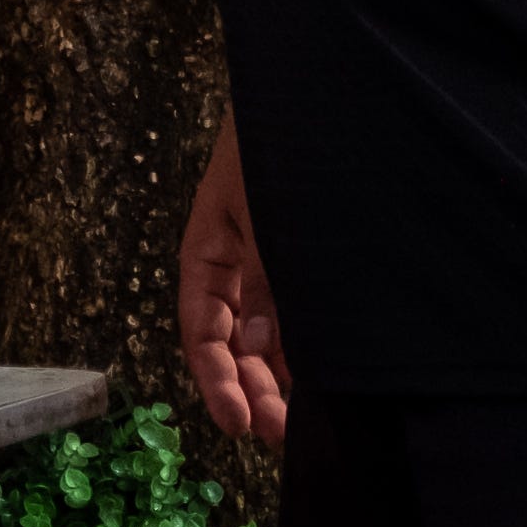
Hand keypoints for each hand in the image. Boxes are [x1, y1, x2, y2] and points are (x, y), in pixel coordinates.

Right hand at [177, 119, 289, 449]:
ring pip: (271, 336)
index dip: (216, 382)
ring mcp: (276, 264)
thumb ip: (265, 281)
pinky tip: (325, 377)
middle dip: (254, 390)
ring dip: (281, 378)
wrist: (320, 91)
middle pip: (236, 344)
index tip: (238, 424)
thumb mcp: (264, 214)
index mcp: (208, 251)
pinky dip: (310, 349)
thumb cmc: (280, 142)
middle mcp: (239, 265)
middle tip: (281, 435)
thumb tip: (255, 347)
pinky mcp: (313, 262)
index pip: (200, 331)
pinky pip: (304, 315)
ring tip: (304, 419)